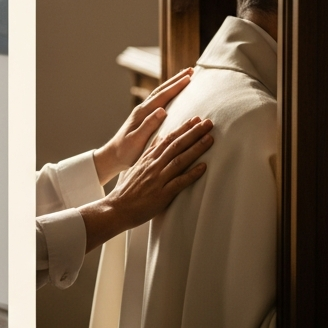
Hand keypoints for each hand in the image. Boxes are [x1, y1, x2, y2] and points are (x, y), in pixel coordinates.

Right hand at [79, 116, 213, 251]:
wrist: (117, 208)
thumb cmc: (129, 189)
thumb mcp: (138, 165)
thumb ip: (150, 151)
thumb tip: (160, 137)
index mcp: (148, 158)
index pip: (168, 138)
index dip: (183, 128)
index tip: (195, 119)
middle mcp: (153, 165)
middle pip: (176, 145)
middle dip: (193, 133)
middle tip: (208, 123)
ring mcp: (158, 179)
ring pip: (179, 160)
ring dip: (196, 149)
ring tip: (210, 139)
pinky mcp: (162, 194)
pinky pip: (179, 182)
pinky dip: (191, 174)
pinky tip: (204, 167)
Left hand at [92, 67, 195, 183]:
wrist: (112, 156)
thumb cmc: (124, 151)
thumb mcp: (136, 140)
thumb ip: (148, 125)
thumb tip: (162, 110)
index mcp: (142, 113)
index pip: (162, 96)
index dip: (176, 86)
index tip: (189, 78)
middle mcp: (142, 109)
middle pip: (162, 89)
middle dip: (177, 79)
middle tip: (192, 70)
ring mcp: (143, 112)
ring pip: (160, 93)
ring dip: (173, 84)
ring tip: (186, 76)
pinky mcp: (144, 117)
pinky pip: (159, 100)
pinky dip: (168, 92)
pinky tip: (174, 92)